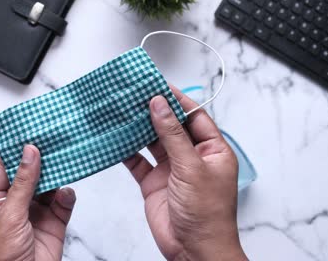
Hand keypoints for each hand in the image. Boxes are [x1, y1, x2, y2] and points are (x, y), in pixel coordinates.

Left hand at [0, 145, 76, 260]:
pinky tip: (66, 193)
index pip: (5, 167)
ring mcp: (35, 212)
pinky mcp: (53, 222)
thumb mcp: (8, 215)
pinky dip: (67, 195)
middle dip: (42, 159)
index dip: (17, 150)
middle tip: (55, 140)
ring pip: (49, 185)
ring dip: (58, 175)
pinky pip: (63, 202)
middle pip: (30, 173)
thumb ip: (22, 182)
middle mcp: (15, 203)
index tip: (31, 132)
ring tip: (66, 159)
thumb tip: (29, 152)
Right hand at [124, 86, 246, 260]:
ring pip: (152, 141)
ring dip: (139, 128)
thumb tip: (160, 105)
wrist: (193, 250)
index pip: (193, 116)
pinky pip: (138, 161)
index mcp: (211, 150)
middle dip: (154, 110)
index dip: (176, 99)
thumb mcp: (192, 168)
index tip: (157, 84)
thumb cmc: (207, 215)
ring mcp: (171, 169)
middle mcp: (191, 157)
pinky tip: (116, 139)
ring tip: (122, 110)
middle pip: (171, 126)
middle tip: (135, 93)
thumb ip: (173, 136)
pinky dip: (127, 151)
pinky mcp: (154, 182)